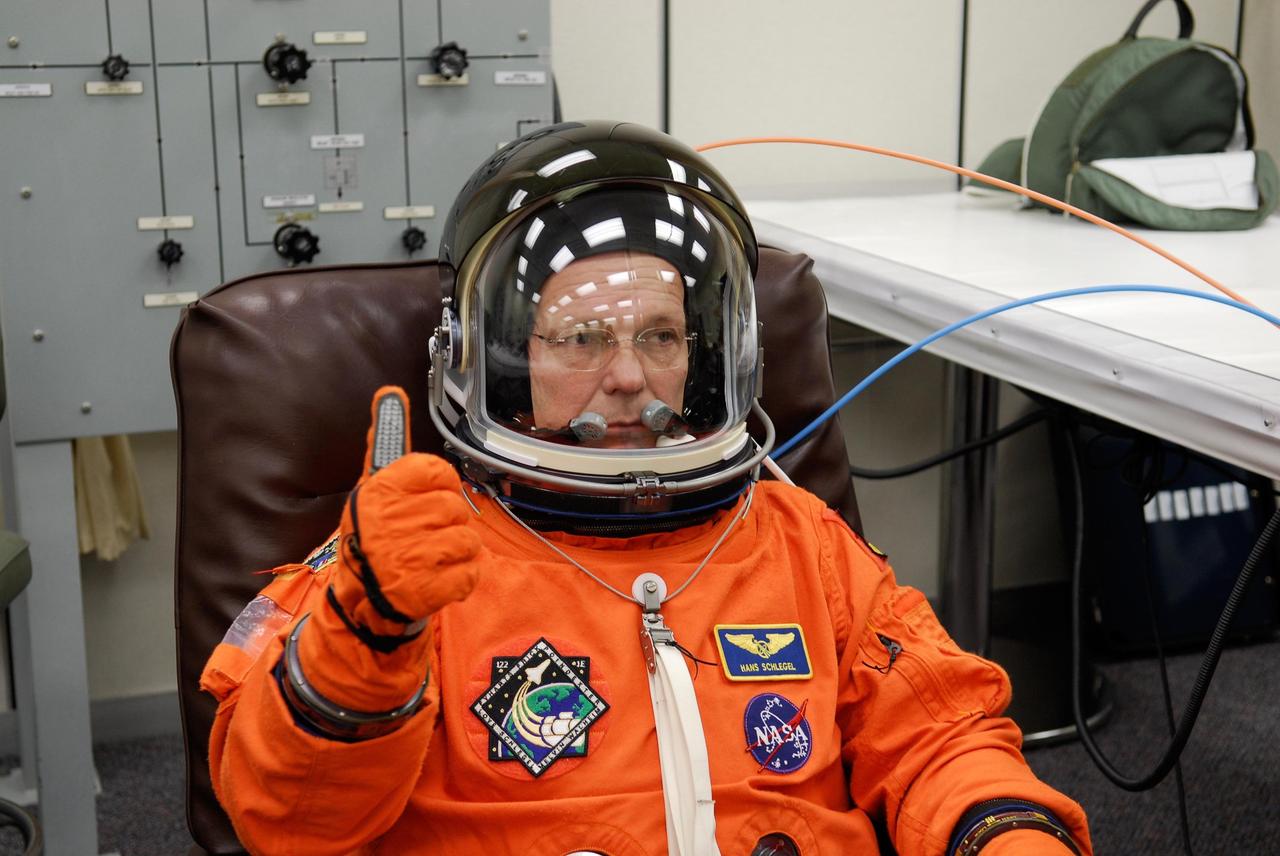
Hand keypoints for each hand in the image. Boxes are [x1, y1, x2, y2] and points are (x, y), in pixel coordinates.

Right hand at [299, 386, 480, 708]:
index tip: (428, 499)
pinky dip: (461, 580)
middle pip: (456, 508)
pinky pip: (469, 575)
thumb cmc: (373, 534)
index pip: (438, 471)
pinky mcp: (424, 591)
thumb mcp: (373, 485)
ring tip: (433, 558)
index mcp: (381, 490)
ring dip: (458, 553)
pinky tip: (441, 579)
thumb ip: (386, 440)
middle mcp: (392, 520)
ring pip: (468, 541)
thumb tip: (389, 392)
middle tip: (428, 535)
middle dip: (449, 523)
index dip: (441, 487)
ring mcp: (408, 557)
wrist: (360, 600)